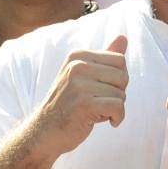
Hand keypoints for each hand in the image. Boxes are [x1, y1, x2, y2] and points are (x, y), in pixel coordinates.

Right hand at [35, 35, 128, 158]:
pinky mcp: (84, 104)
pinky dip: (118, 118)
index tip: (102, 90)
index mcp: (78, 56)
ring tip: (96, 112)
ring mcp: (79, 84)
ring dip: (115, 108)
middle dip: (118, 93)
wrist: (44, 132)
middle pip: (123, 75)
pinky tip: (107, 121)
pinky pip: (118, 107)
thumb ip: (104, 57)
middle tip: (100, 103)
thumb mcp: (83, 77)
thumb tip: (123, 36)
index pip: (119, 60)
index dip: (118, 79)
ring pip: (121, 94)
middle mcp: (77, 66)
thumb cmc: (68, 104)